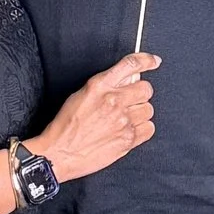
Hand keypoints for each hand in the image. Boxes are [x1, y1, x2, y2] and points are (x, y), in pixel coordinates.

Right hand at [35, 53, 158, 182]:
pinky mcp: (128, 139)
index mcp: (100, 85)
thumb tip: (129, 79)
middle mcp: (114, 100)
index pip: (131, 65)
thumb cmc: (66, 126)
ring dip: (139, 113)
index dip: (146, 61)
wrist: (59, 153)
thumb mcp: (81, 94)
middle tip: (128, 102)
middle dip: (139, 94)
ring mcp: (123, 120)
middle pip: (146, 89)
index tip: (154, 61)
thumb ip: (107, 85)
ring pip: (148, 109)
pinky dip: (142, 129)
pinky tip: (128, 130)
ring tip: (123, 120)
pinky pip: (149, 128)